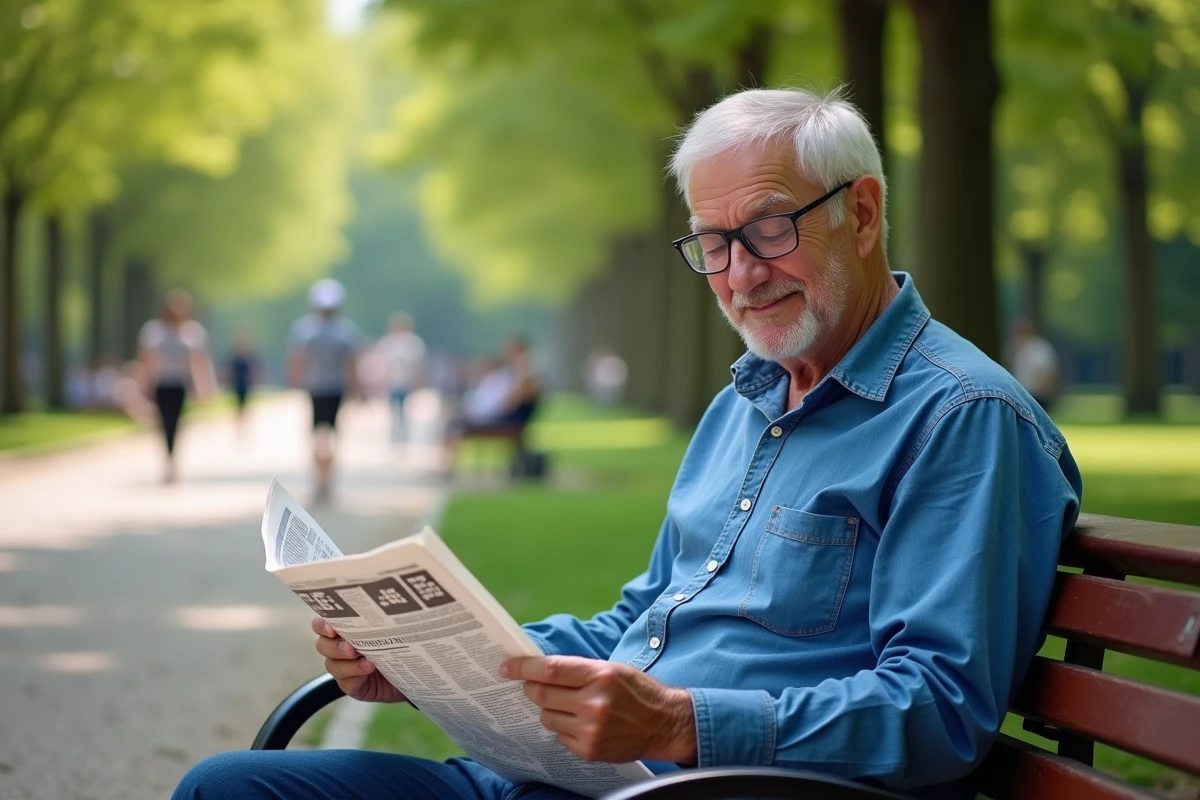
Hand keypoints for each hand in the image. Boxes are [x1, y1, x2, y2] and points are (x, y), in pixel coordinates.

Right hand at [312, 616, 405, 703]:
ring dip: (350, 664)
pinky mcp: (351, 685)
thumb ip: (377, 620)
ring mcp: (342, 668)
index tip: (332, 629)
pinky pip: (346, 683)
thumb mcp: (387, 627)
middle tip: (352, 649)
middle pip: (322, 645)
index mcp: (342, 628)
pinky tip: (368, 673)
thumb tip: (381, 608)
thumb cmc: (397, 641)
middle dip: (335, 647)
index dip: (322, 625)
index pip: (321, 624)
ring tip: (369, 663)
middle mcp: (337, 647)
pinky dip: (356, 678)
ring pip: (333, 666)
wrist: (411, 669)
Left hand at [500, 656, 696, 764]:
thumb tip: (539, 669)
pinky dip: (564, 728)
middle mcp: (594, 703)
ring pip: (547, 717)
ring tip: (568, 706)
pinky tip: (581, 723)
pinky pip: (560, 736)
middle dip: (531, 688)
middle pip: (542, 695)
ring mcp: (591, 729)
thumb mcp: (611, 669)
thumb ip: (577, 669)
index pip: (550, 669)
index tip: (507, 667)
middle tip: (531, 685)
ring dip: (550, 709)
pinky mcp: (589, 750)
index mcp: (600, 675)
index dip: (524, 667)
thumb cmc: (636, 691)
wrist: (664, 723)